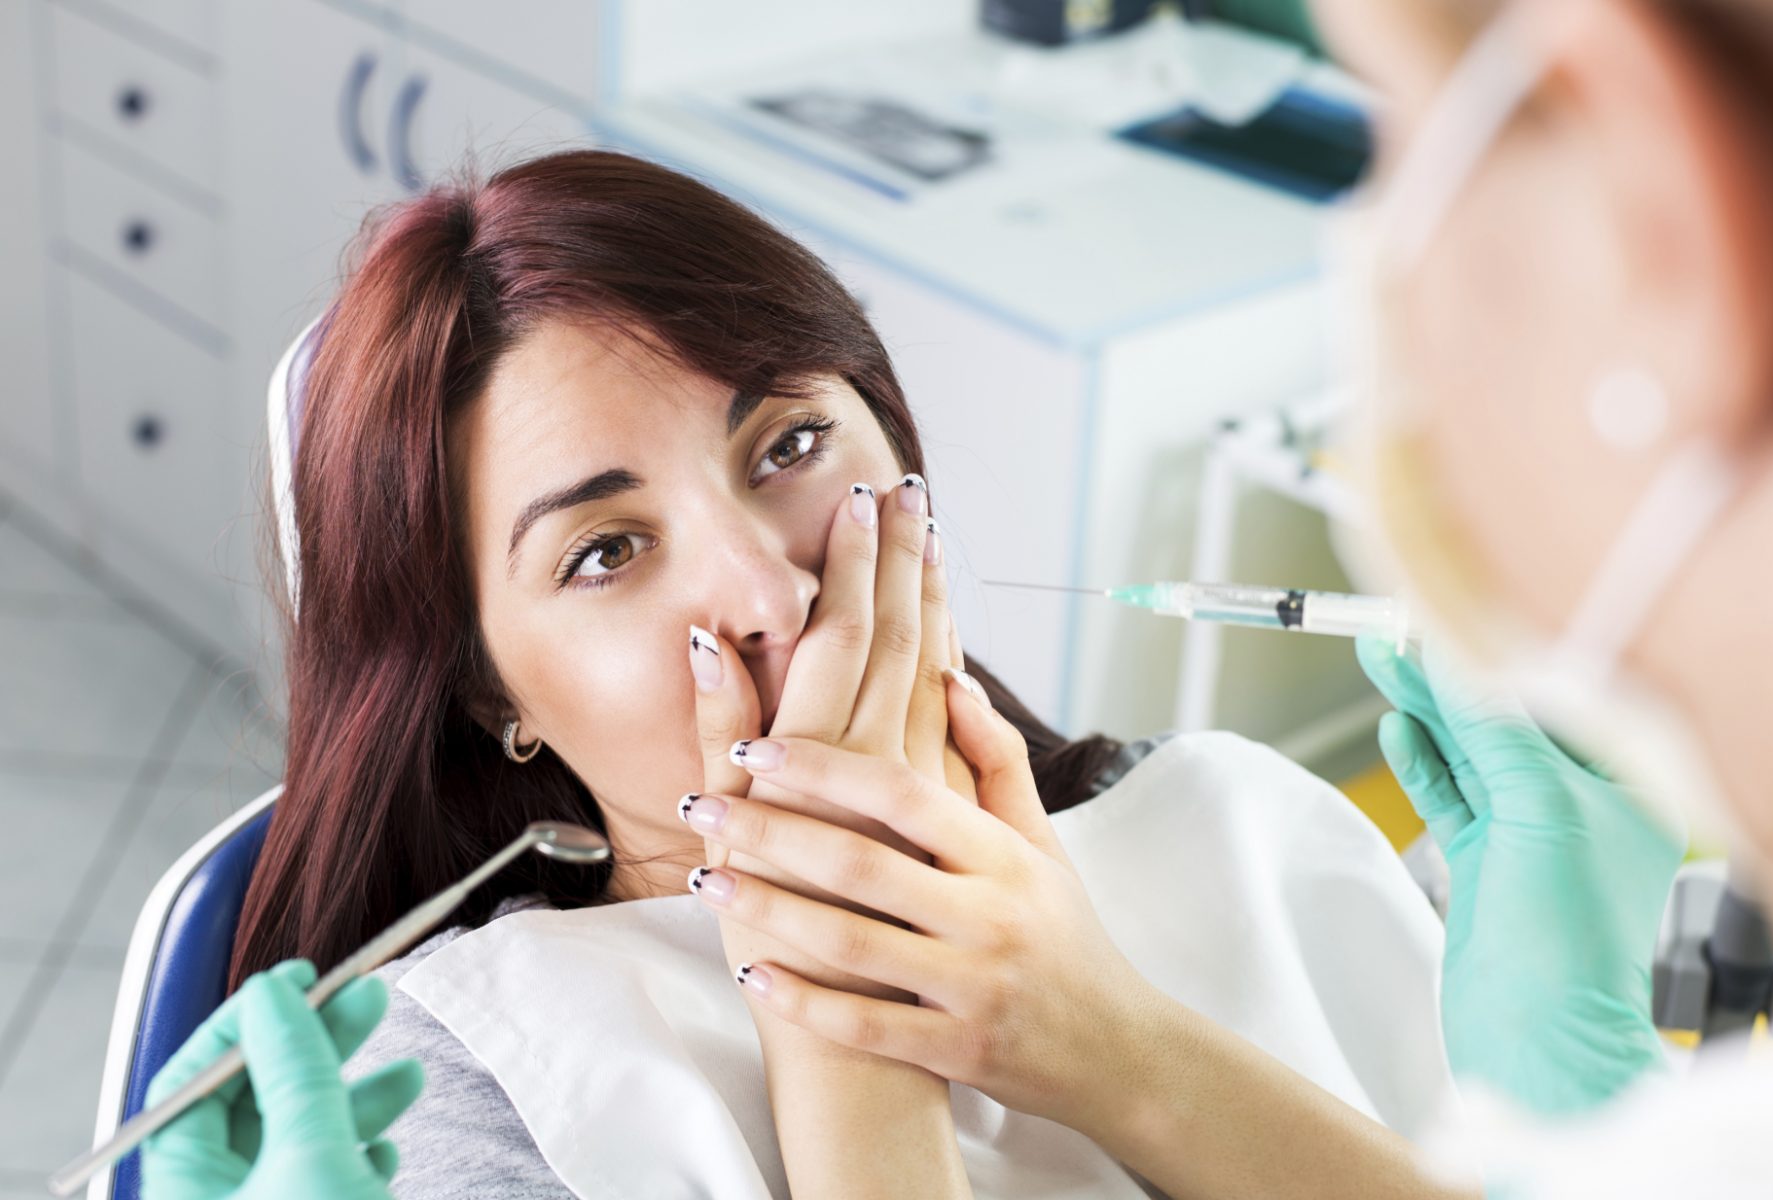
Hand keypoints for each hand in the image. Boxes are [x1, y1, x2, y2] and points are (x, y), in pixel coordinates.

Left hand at [143, 960, 424, 1199]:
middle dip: (319, 1046)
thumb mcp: (311, 1156)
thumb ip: (294, 1072)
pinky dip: (357, 1154)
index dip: (245, 1021)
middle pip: (255, 1101)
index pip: (192, 1081)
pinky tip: (385, 1152)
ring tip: (410, 1074)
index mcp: (184, 1187)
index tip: (302, 978)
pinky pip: (325, 1178)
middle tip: (370, 997)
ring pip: (302, 1139)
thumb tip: (273, 994)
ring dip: (358, 1099)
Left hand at [677, 675, 1171, 1135]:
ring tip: (705, 880)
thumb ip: (995, 761)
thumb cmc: (1065, 933)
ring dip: (769, 910)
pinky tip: (751, 975)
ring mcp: (975, 988)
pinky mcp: (960, 1052)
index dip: (824, 765)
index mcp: (1005, 856)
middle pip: (862, 862)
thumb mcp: (1041, 843)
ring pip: (854, 943)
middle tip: (700, 805)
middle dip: (771, 831)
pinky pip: (868, 1028)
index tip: (755, 745)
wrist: (1117, 1049)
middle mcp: (991, 915)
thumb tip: (948, 676)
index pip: (903, 793)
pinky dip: (805, 1002)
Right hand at [689, 474, 966, 996]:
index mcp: (823, 756)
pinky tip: (954, 629)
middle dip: (900, 557)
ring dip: (933, 598)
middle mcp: (879, 762)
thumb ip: (723, 732)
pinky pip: (955, 724)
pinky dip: (955, 666)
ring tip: (932, 534)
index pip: (845, 630)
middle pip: (897, 634)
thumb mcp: (736, 835)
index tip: (868, 497)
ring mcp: (923, 789)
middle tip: (906, 487)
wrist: (860, 1035)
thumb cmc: (784, 945)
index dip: (858, 562)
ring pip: (933, 670)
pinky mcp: (951, 821)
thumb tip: (713, 639)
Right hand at [1357, 636, 1685, 1115]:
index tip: (1440, 624)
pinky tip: (1397, 728)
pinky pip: (1452, 798)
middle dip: (1449, 680)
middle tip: (1393, 633)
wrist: (1542, 1044)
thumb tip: (1448, 662)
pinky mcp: (1490, 869)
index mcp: (1626, 790)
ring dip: (1427, 713)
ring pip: (1472, 757)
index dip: (1492, 661)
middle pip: (1504, 724)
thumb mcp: (1540, 808)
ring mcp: (1533, 840)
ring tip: (1381, 661)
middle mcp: (1584, 810)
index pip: (1552, 701)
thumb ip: (1491, 729)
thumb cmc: (1573, 943)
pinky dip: (1422, 763)